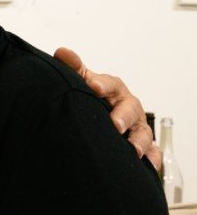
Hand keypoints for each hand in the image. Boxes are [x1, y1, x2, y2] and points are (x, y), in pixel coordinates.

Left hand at [54, 47, 160, 169]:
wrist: (103, 118)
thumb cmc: (95, 98)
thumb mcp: (84, 82)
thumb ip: (74, 69)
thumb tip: (62, 52)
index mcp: (114, 90)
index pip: (111, 84)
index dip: (103, 84)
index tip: (94, 86)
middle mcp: (128, 107)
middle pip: (131, 109)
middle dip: (123, 116)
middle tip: (114, 124)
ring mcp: (137, 127)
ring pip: (143, 133)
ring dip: (138, 141)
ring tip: (132, 149)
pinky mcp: (143, 146)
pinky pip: (152, 153)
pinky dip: (151, 157)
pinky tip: (146, 163)